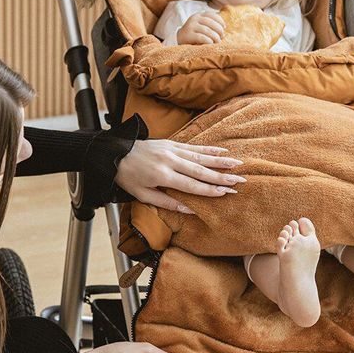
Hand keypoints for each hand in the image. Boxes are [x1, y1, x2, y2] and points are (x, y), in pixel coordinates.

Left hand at [115, 139, 245, 212]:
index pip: (191, 185)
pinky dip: (209, 149)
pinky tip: (222, 151)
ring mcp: (171, 150)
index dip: (209, 190)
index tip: (226, 193)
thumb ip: (167, 203)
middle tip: (239, 181)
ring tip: (237, 164)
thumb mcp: (143, 195)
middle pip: (200, 170)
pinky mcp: (171, 143)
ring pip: (200, 156)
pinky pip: (193, 146)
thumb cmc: (128, 177)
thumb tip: (189, 209)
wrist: (114, 153)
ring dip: (220, 161)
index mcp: (162, 176)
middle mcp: (170, 161)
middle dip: (222, 176)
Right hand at [177, 11, 225, 44]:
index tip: (224, 27)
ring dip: (215, 37)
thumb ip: (211, 27)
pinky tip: (211, 43)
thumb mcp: (202, 27)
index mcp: (199, 15)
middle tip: (221, 36)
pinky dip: (208, 40)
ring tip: (218, 42)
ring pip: (207, 30)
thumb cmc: (194, 33)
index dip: (220, 21)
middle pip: (211, 22)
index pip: (212, 15)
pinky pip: (201, 37)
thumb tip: (224, 34)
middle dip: (219, 30)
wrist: (179, 38)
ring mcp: (190, 26)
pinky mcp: (188, 35)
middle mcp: (194, 18)